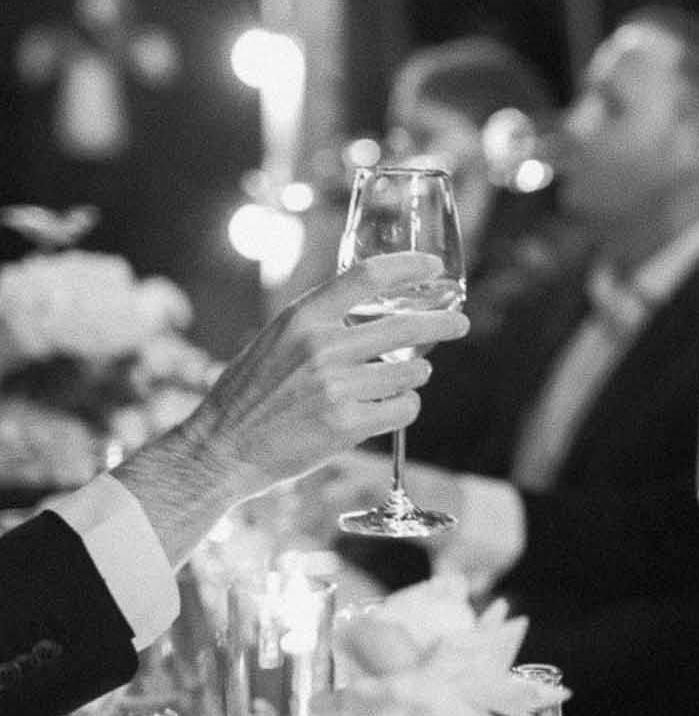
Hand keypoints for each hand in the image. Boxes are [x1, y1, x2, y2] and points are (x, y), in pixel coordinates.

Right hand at [131, 254, 467, 532]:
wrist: (220, 448)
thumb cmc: (248, 396)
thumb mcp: (275, 340)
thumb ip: (319, 325)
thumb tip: (370, 315)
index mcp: (302, 317)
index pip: (366, 275)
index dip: (408, 267)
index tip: (433, 267)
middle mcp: (322, 346)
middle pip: (405, 325)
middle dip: (443, 324)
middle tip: (459, 324)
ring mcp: (336, 386)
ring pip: (409, 371)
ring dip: (416, 374)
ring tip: (405, 378)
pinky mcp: (347, 424)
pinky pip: (402, 408)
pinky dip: (405, 406)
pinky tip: (392, 407)